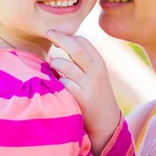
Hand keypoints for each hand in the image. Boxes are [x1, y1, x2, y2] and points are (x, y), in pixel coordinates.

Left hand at [47, 30, 121, 155]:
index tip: (55, 35)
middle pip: (75, 47)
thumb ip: (83, 59)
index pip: (82, 41)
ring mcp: (89, 85)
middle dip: (60, 37)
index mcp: (99, 62)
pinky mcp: (82, 99)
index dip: (68, 35)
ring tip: (52, 66)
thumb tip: (62, 40)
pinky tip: (56, 84)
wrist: (107, 122)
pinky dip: (56, 81)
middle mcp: (95, 71)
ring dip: (55, 63)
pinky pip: (63, 84)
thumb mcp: (95, 73)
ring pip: (65, 65)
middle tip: (48, 33)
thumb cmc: (95, 93)